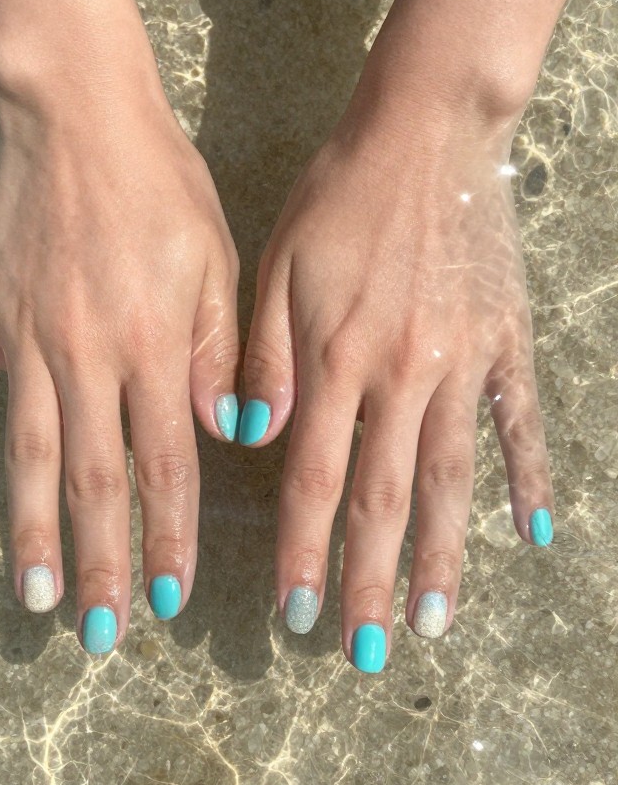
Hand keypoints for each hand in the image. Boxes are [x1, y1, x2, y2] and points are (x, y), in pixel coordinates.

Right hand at [0, 90, 238, 653]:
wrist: (81, 114)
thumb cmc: (162, 186)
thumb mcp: (217, 262)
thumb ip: (220, 353)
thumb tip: (229, 433)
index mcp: (156, 347)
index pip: (167, 464)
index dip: (169, 535)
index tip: (169, 597)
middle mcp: (88, 357)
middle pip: (94, 480)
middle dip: (100, 560)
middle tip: (99, 630)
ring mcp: (25, 339)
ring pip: (27, 454)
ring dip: (29, 530)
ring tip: (34, 597)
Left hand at [240, 111, 552, 671]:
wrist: (425, 133)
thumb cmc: (337, 200)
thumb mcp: (274, 269)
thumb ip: (263, 360)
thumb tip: (250, 442)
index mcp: (336, 360)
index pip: (314, 482)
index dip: (304, 554)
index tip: (295, 618)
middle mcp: (402, 375)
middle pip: (383, 499)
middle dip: (369, 582)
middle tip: (364, 651)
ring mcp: (463, 364)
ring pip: (452, 479)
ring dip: (443, 557)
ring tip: (437, 623)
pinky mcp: (506, 344)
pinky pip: (519, 423)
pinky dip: (530, 477)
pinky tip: (535, 532)